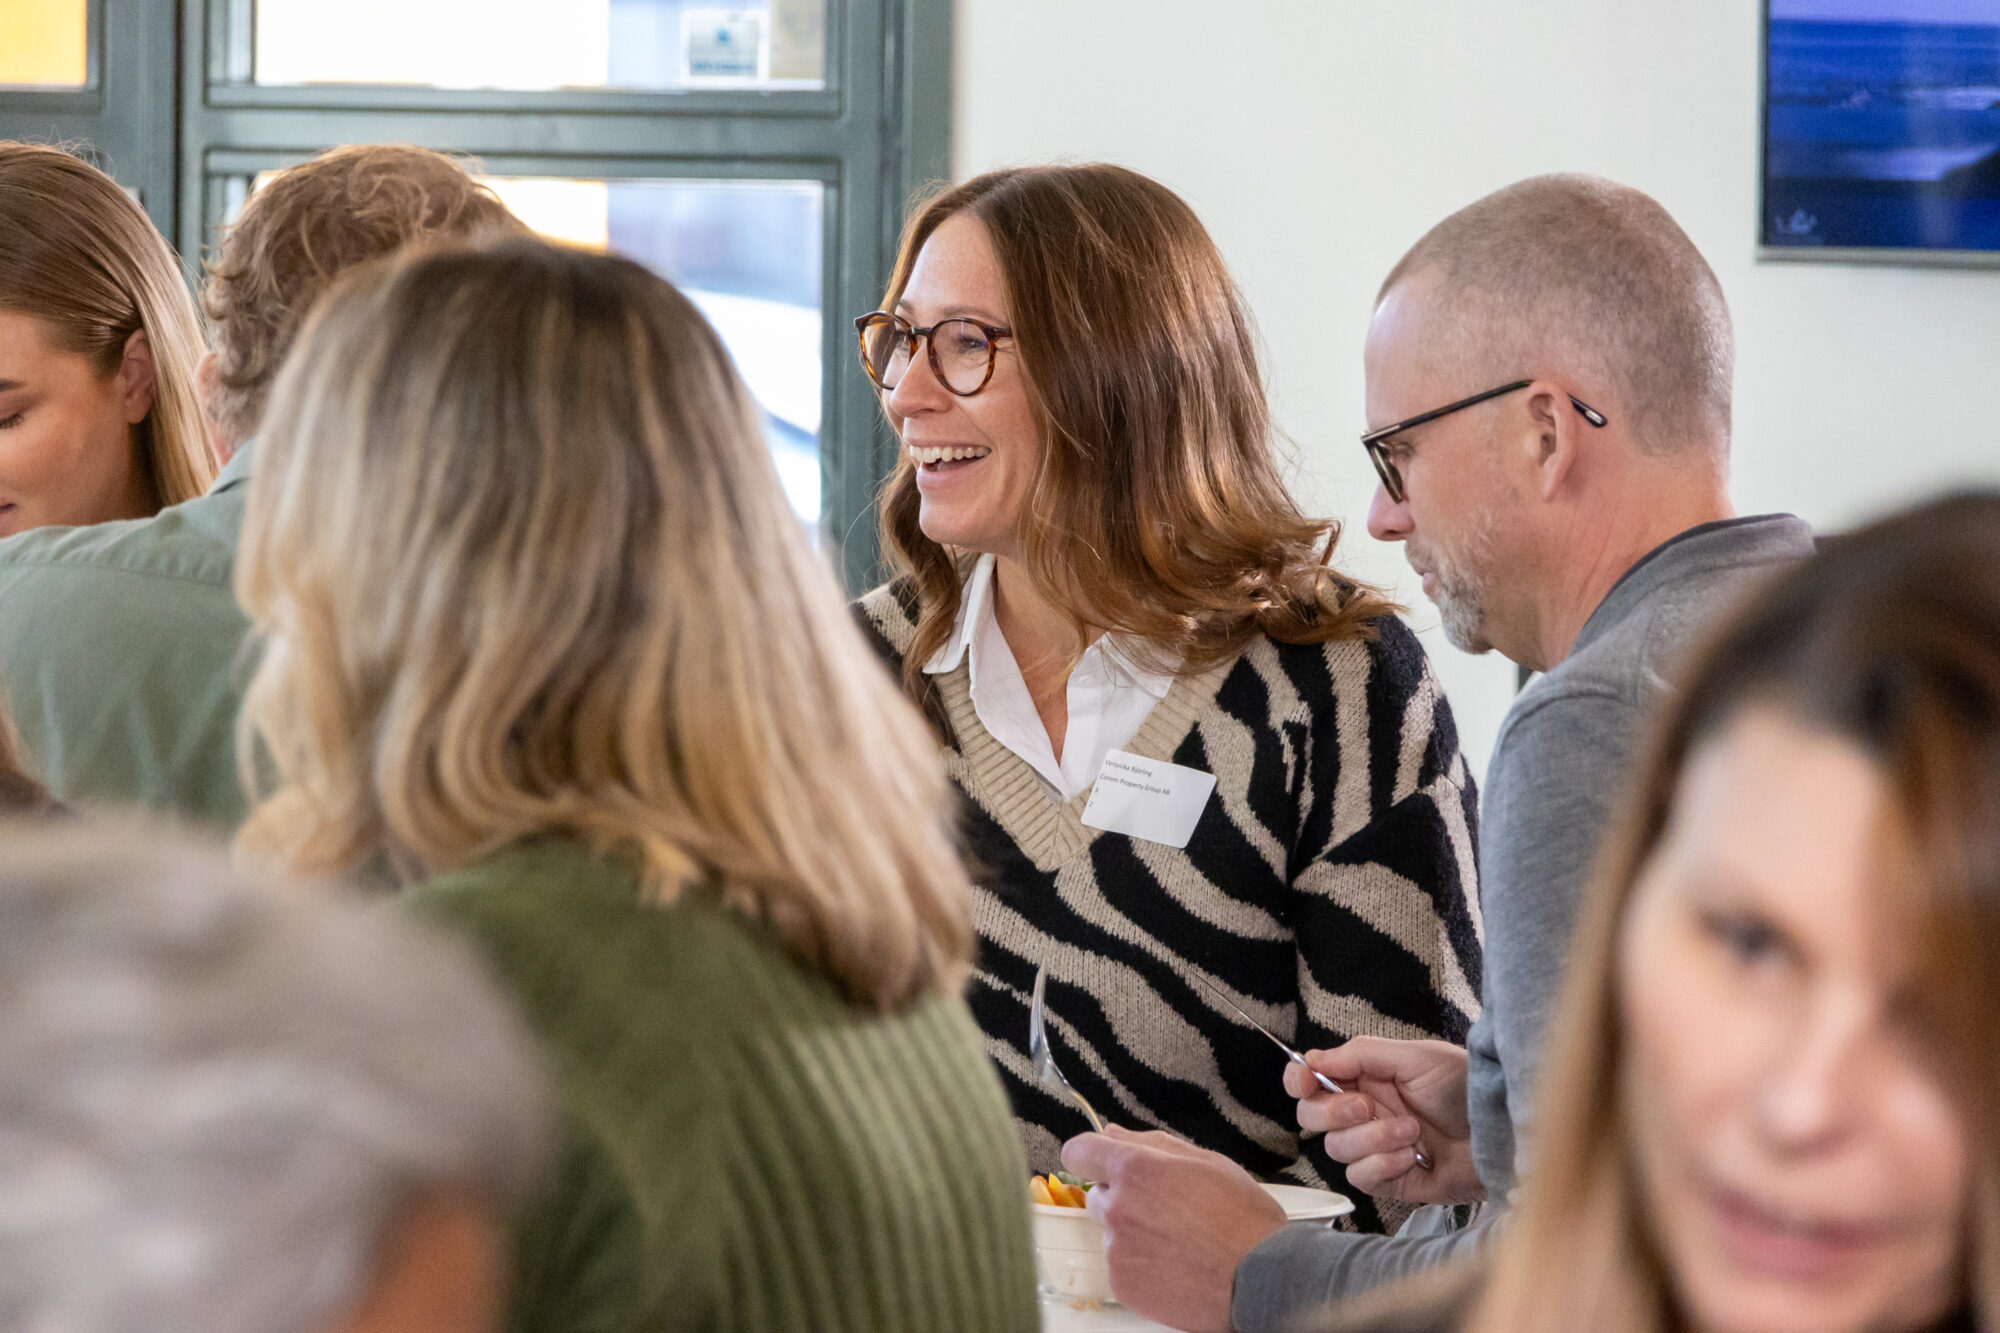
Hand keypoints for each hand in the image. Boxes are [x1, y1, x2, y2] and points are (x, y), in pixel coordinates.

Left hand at [1060, 1125, 1286, 1332]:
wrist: (1262, 1279)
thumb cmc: (1243, 1218)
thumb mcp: (1206, 1162)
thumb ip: (1151, 1143)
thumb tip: (1111, 1132)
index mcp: (1136, 1170)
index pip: (1078, 1151)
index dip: (1090, 1155)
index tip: (1102, 1164)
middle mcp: (1118, 1208)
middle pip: (1097, 1196)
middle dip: (1121, 1199)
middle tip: (1164, 1211)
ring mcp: (1118, 1250)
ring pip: (1112, 1234)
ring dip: (1133, 1235)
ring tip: (1178, 1244)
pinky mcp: (1123, 1285)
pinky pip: (1121, 1267)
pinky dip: (1140, 1267)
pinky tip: (1175, 1267)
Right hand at [1284, 1037, 1482, 1204]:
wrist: (1503, 1130)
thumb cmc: (1468, 1087)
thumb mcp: (1415, 1056)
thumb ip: (1359, 1054)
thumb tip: (1312, 1058)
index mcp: (1366, 1079)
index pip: (1312, 1081)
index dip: (1299, 1081)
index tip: (1305, 1082)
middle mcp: (1365, 1113)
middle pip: (1311, 1118)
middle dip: (1334, 1112)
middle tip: (1368, 1106)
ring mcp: (1376, 1148)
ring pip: (1336, 1149)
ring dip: (1372, 1138)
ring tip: (1411, 1130)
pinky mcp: (1391, 1180)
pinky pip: (1361, 1176)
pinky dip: (1382, 1164)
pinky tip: (1411, 1157)